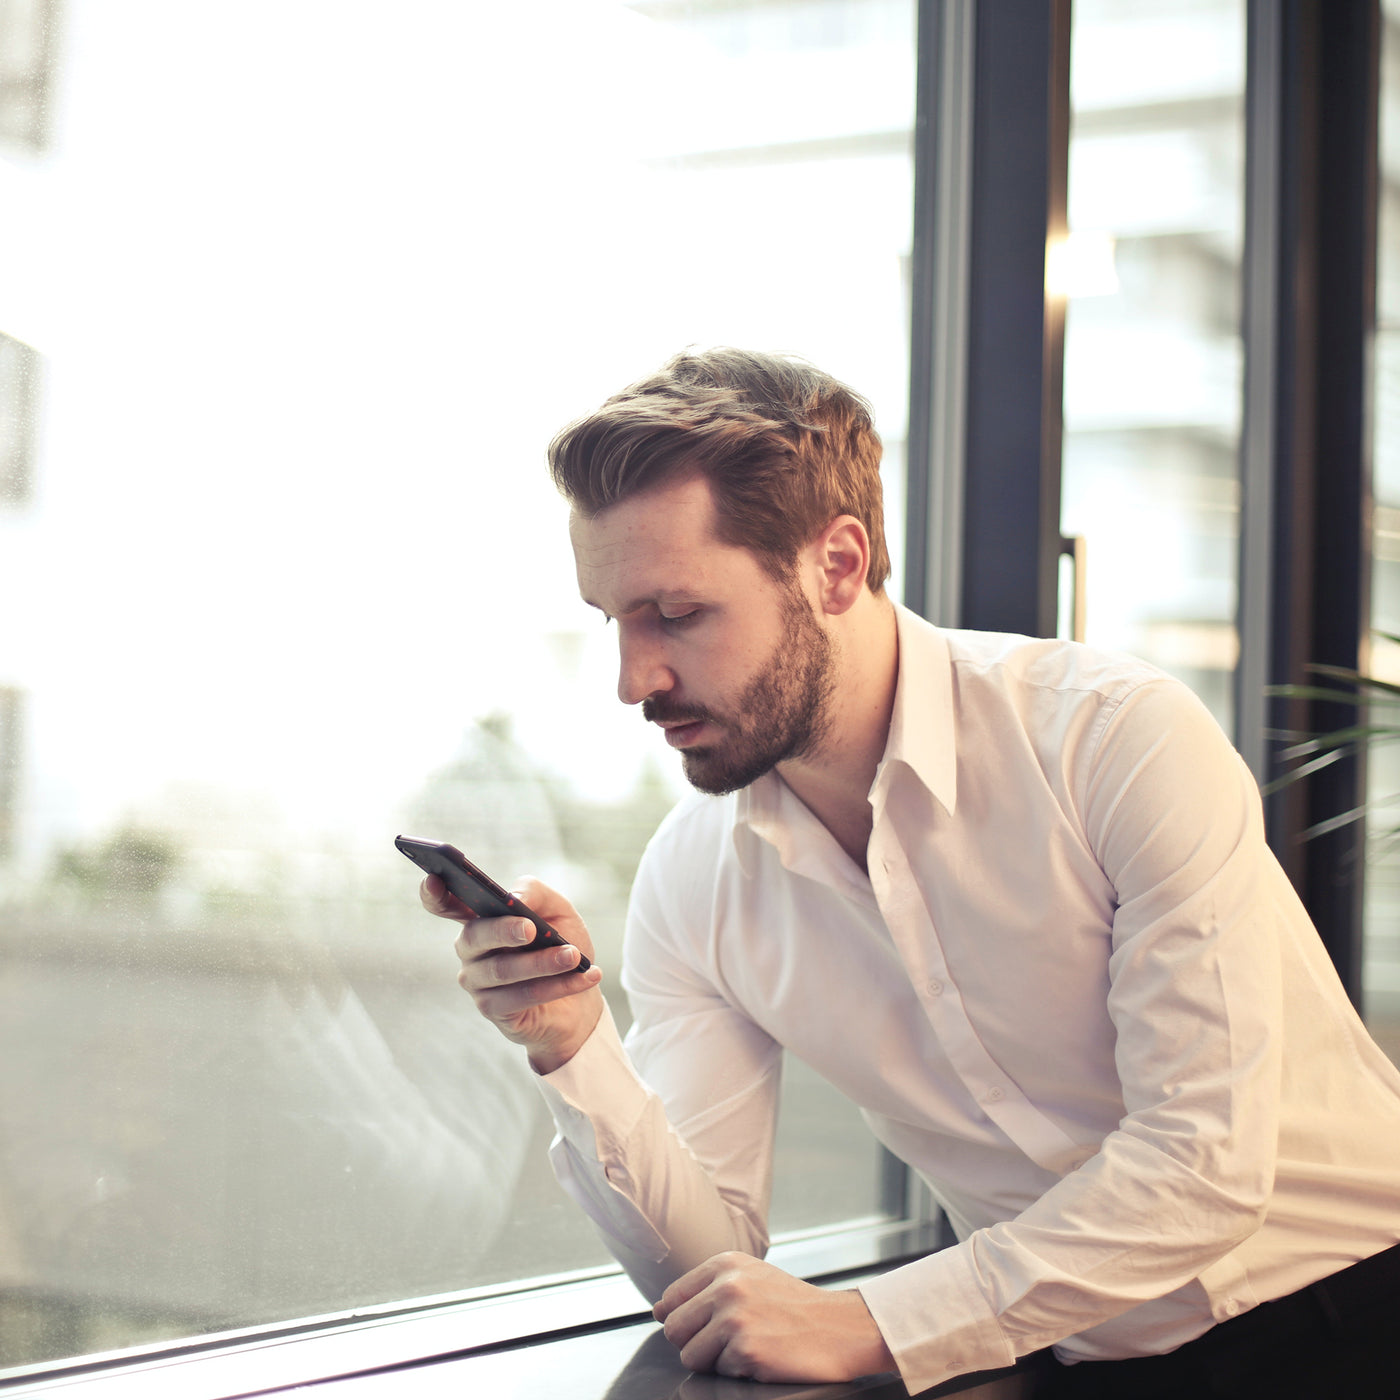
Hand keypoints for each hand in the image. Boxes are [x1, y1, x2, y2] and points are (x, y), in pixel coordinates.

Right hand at [420, 873, 602, 1073]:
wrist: (582, 994)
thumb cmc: (562, 945)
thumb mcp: (558, 911)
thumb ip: (535, 893)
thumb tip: (513, 898)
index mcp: (480, 918)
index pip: (445, 904)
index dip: (433, 893)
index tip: (433, 878)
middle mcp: (471, 949)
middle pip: (475, 936)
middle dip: (504, 930)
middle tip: (531, 928)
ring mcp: (477, 982)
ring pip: (503, 970)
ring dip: (542, 962)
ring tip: (574, 956)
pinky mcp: (493, 1010)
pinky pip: (522, 996)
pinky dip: (558, 986)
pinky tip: (584, 977)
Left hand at [652, 1253, 895, 1383]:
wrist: (840, 1327)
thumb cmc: (794, 1305)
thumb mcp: (751, 1276)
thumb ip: (708, 1287)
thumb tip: (661, 1310)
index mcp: (724, 1264)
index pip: (671, 1298)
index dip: (680, 1319)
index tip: (698, 1327)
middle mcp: (726, 1286)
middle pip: (674, 1329)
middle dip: (694, 1343)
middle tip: (726, 1343)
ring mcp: (735, 1318)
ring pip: (691, 1356)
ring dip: (715, 1361)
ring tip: (746, 1348)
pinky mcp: (746, 1350)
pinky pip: (720, 1373)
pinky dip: (738, 1371)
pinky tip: (763, 1357)